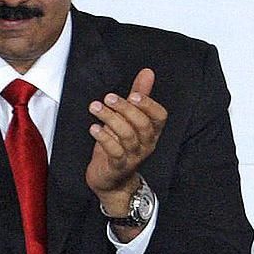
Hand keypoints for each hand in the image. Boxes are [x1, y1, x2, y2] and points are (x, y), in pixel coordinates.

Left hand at [85, 68, 166, 212]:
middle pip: (142, 124)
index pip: (160, 116)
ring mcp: (133, 156)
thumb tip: (147, 73)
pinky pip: (115, 152)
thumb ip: (138, 96)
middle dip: (125, 109)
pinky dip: (104, 138)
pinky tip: (94, 128)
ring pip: (128, 136)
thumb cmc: (119, 146)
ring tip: (95, 107)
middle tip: (108, 98)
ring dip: (110, 119)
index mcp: (151, 131)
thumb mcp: (128, 119)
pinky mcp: (118, 166)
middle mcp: (146, 143)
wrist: (111, 180)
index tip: (133, 94)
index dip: (149, 105)